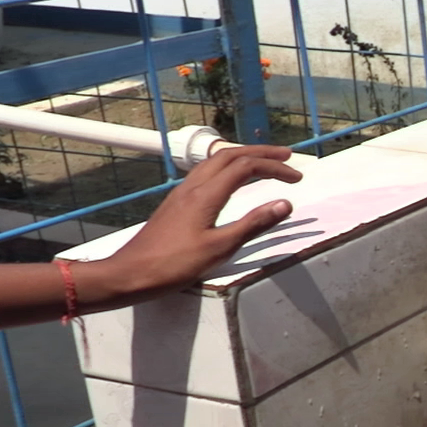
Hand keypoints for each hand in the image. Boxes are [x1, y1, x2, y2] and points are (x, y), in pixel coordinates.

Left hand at [95, 145, 301, 305]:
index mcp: (205, 195)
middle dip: (260, 153)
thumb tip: (285, 203)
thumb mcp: (220, 248)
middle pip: (229, 156)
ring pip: (215, 162)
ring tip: (263, 163)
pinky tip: (231, 180)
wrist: (129, 273)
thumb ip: (253, 224)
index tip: (296, 178)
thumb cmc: (174, 264)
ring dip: (242, 157)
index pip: (245, 167)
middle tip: (286, 158)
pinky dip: (227, 168)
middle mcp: (193, 187)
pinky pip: (205, 173)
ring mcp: (181, 194)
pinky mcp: (176, 203)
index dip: (274, 168)